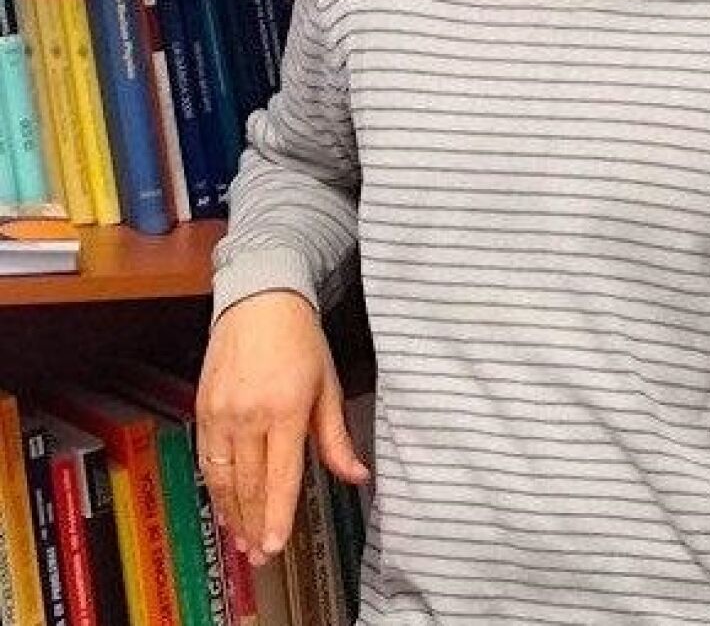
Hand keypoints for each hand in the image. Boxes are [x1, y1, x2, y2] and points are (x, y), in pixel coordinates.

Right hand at [195, 290, 369, 565]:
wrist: (260, 302)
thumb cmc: (301, 342)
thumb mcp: (329, 387)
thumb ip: (337, 438)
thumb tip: (358, 475)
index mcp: (286, 410)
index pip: (281, 476)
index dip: (277, 515)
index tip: (275, 543)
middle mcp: (249, 414)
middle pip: (248, 483)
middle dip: (253, 522)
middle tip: (260, 554)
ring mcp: (221, 412)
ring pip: (223, 477)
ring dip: (231, 511)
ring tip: (241, 538)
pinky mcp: (203, 408)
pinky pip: (207, 458)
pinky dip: (215, 486)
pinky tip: (224, 503)